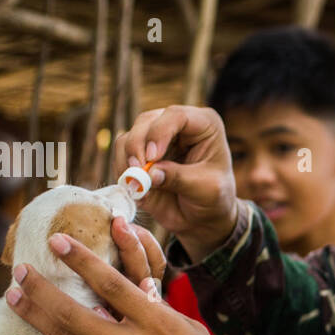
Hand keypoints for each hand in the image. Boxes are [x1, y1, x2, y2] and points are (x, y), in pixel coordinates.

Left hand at [2, 229, 257, 334]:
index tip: (57, 241)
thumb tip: (135, 287)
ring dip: (33, 315)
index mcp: (157, 324)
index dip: (80, 259)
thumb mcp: (192, 333)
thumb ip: (159, 311)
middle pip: (74, 310)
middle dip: (42, 286)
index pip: (111, 282)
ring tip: (13, 296)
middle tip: (21, 269)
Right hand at [113, 105, 239, 261]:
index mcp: (204, 125)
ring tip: (136, 183)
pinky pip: (121, 154)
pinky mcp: (141, 154)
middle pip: (147, 122)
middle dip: (137, 146)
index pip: (176, 116)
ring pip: (130, 136)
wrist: (202, 218)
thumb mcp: (205, 190)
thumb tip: (150, 173)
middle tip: (137, 172)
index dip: (160, 132)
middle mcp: (177, 126)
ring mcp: (156, 139)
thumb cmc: (213, 199)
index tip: (153, 156)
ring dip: (127, 160)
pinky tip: (133, 187)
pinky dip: (122, 170)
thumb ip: (179, 179)